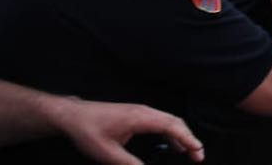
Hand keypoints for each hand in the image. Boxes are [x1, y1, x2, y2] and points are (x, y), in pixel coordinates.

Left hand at [51, 97, 203, 163]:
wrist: (73, 116)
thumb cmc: (88, 130)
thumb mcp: (107, 153)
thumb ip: (129, 164)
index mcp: (140, 117)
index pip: (171, 126)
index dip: (187, 138)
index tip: (197, 151)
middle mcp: (145, 111)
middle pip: (175, 122)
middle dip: (190, 138)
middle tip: (198, 156)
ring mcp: (142, 112)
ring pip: (169, 122)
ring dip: (182, 136)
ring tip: (191, 152)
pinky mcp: (137, 115)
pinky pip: (161, 122)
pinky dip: (172, 133)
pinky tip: (174, 145)